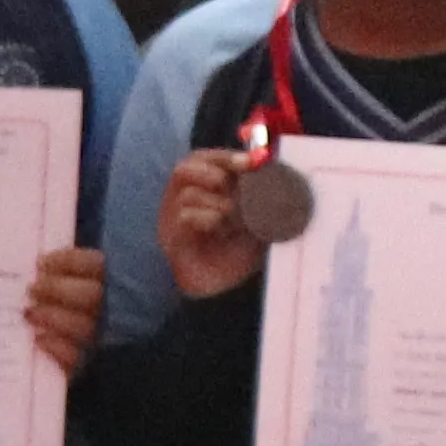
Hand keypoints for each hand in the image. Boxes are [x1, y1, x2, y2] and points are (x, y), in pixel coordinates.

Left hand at [26, 241, 108, 375]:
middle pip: (91, 295)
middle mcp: (120, 310)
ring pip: (84, 326)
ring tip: (30, 313)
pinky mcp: (95, 367)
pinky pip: (77, 359)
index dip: (67, 261)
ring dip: (52, 317)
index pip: (96, 265)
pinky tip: (39, 339)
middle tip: (32, 289)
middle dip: (56, 289)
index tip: (40, 262)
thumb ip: (74, 272)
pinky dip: (56, 348)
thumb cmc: (97, 312)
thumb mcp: (94, 283)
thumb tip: (41, 263)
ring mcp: (109, 340)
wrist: (116, 366)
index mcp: (121, 283)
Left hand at [75, 0, 191, 38]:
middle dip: (114, 32)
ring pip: (154, 18)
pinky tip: (138, 22)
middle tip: (95, 43)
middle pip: (134, 21)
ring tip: (116, 37)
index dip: (93, 27)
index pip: (109, 11)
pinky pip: (168, 7)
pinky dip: (152, 19)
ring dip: (135, 29)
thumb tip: (68, 1)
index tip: (78, 37)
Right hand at [156, 148, 269, 302]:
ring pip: (188, 193)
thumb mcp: (254, 216)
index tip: (253, 160)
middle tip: (234, 186)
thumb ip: (259, 192)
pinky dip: (208, 218)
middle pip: (185, 167)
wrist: (226, 289)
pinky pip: (185, 216)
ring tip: (233, 218)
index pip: (204, 158)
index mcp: (199, 188)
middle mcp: (180, 199)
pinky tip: (221, 230)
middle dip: (214, 171)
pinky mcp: (172, 240)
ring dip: (217, 202)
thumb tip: (273, 166)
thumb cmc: (238, 250)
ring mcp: (172, 219)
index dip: (226, 155)